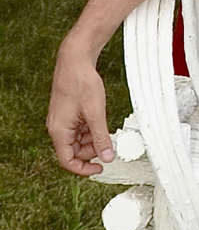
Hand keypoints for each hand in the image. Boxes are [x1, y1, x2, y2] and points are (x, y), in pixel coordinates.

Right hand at [48, 38, 114, 176]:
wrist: (75, 60)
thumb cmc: (81, 83)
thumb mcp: (96, 113)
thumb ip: (101, 137)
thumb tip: (107, 157)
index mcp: (59, 131)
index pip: (67, 161)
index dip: (84, 169)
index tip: (101, 168)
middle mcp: (58, 128)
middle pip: (74, 151)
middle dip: (92, 150)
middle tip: (110, 142)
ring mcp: (63, 120)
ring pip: (78, 140)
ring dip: (93, 139)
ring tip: (108, 130)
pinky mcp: (68, 113)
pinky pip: (79, 129)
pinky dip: (91, 129)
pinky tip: (102, 122)